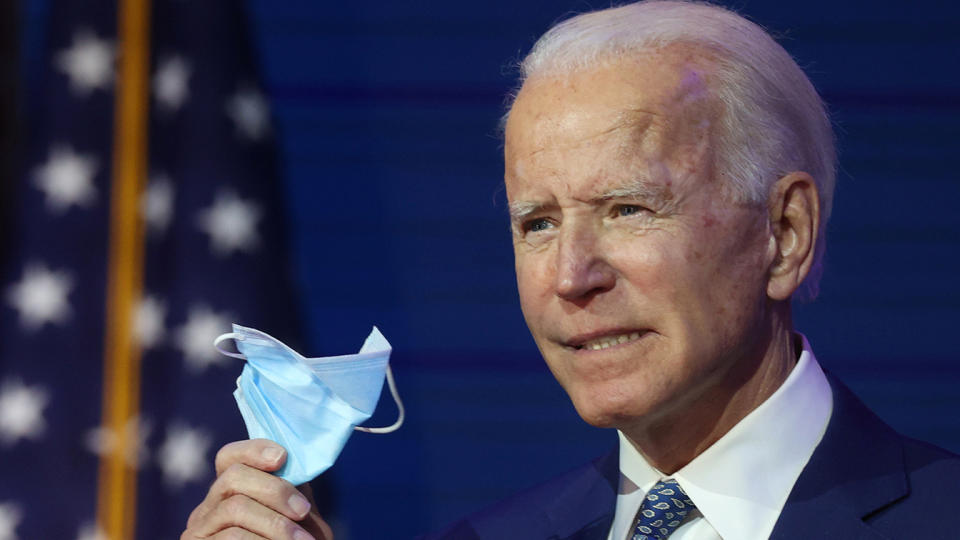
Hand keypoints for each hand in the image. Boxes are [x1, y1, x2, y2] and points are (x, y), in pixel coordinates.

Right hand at [181, 439, 333, 539]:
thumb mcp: (294, 514)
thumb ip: (292, 488)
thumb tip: (292, 457)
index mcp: (230, 492)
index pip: (229, 457)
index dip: (254, 449)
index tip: (282, 457)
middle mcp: (208, 508)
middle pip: (233, 478)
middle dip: (275, 490)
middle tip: (303, 511)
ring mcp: (200, 531)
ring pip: (235, 509)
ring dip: (275, 523)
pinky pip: (232, 537)